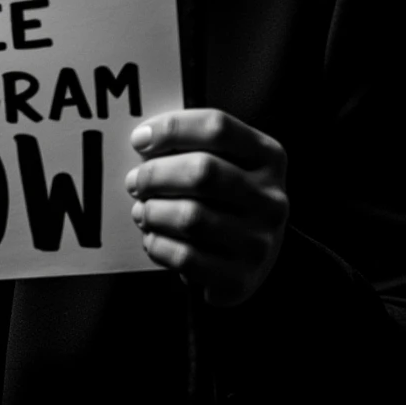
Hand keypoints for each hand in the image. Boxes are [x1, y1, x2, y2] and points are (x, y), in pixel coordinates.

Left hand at [125, 109, 288, 306]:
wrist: (249, 257)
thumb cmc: (225, 200)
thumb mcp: (224, 162)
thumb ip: (190, 144)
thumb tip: (145, 140)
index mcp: (268, 157)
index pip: (217, 127)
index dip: (171, 128)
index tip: (140, 139)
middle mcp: (271, 198)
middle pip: (203, 171)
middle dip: (155, 174)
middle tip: (134, 181)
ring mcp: (260, 241)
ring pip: (190, 217)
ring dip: (152, 211)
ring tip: (142, 211)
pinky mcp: (240, 278)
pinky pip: (186, 258)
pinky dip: (158, 245)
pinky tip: (153, 238)